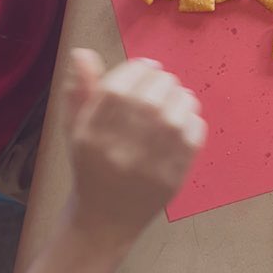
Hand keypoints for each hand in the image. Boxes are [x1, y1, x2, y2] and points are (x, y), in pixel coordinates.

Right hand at [63, 50, 205, 245]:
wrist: (105, 220)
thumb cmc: (91, 167)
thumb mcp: (75, 128)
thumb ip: (79, 89)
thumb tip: (82, 52)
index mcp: (94, 128)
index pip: (125, 81)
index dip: (140, 68)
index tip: (147, 70)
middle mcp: (124, 140)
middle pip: (157, 89)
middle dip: (162, 82)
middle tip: (160, 89)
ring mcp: (154, 157)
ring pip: (181, 104)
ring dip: (179, 98)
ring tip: (171, 105)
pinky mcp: (176, 171)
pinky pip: (196, 127)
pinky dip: (193, 120)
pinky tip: (180, 126)